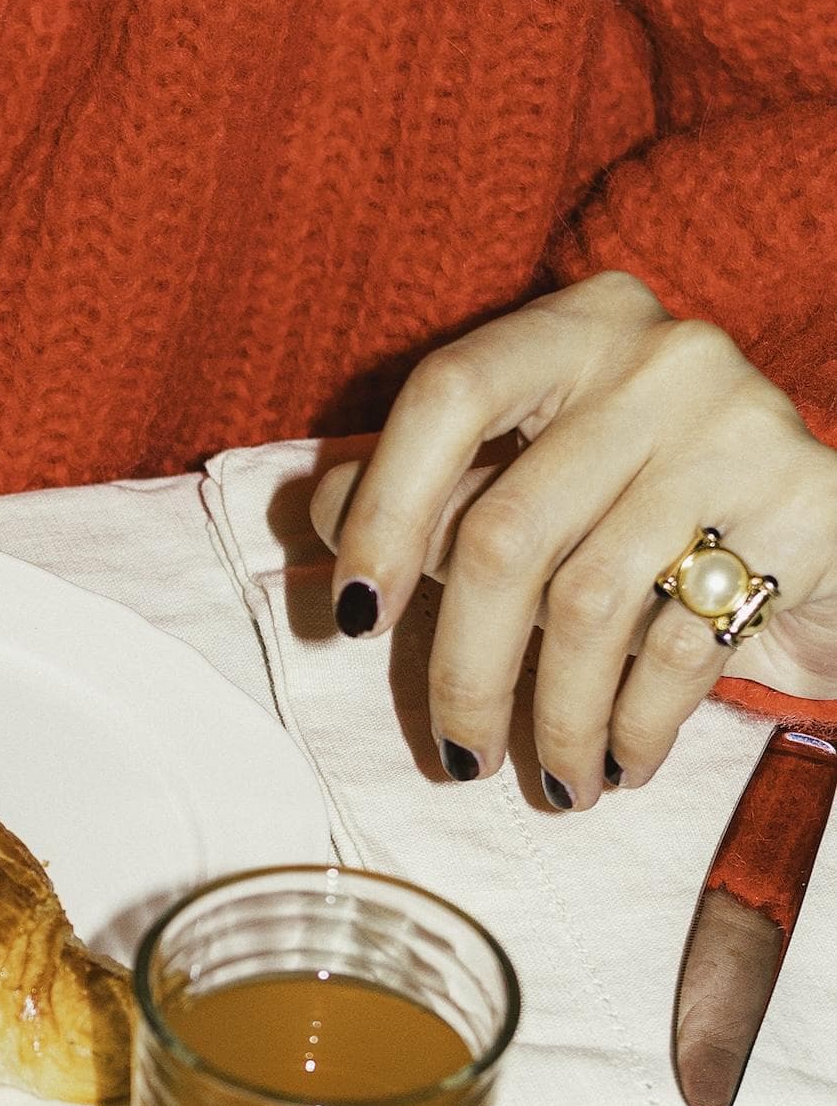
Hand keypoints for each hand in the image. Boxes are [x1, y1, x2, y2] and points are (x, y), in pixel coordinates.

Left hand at [313, 271, 836, 807]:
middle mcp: (658, 358)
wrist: (834, 531)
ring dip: (557, 716)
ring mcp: (739, 429)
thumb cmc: (647, 500)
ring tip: (549, 781)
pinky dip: (635, 722)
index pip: (448, 395)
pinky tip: (618, 762)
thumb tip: (319, 514)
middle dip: (467, 664)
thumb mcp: (536, 474)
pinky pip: (682, 643)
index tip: (354, 615)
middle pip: (510, 527)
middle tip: (457, 752)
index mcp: (573, 325)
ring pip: (591, 603)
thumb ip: (429, 481)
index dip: (385, 508)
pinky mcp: (807, 512)